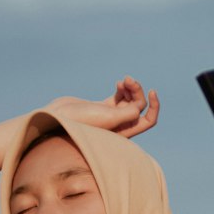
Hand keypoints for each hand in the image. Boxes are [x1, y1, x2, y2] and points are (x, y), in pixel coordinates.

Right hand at [45, 76, 160, 139]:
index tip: (152, 91)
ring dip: (130, 88)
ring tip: (123, 81)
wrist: (58, 117)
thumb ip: (129, 113)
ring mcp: (111, 116)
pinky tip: (118, 83)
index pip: (148, 120)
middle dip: (137, 91)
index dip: (155, 106)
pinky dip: (122, 89)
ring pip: (129, 100)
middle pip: (138, 106)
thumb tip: (140, 107)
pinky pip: (119, 97)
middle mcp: (120, 126)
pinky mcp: (102, 107)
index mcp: (125, 132)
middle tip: (127, 80)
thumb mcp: (110, 118)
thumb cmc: (83, 121)